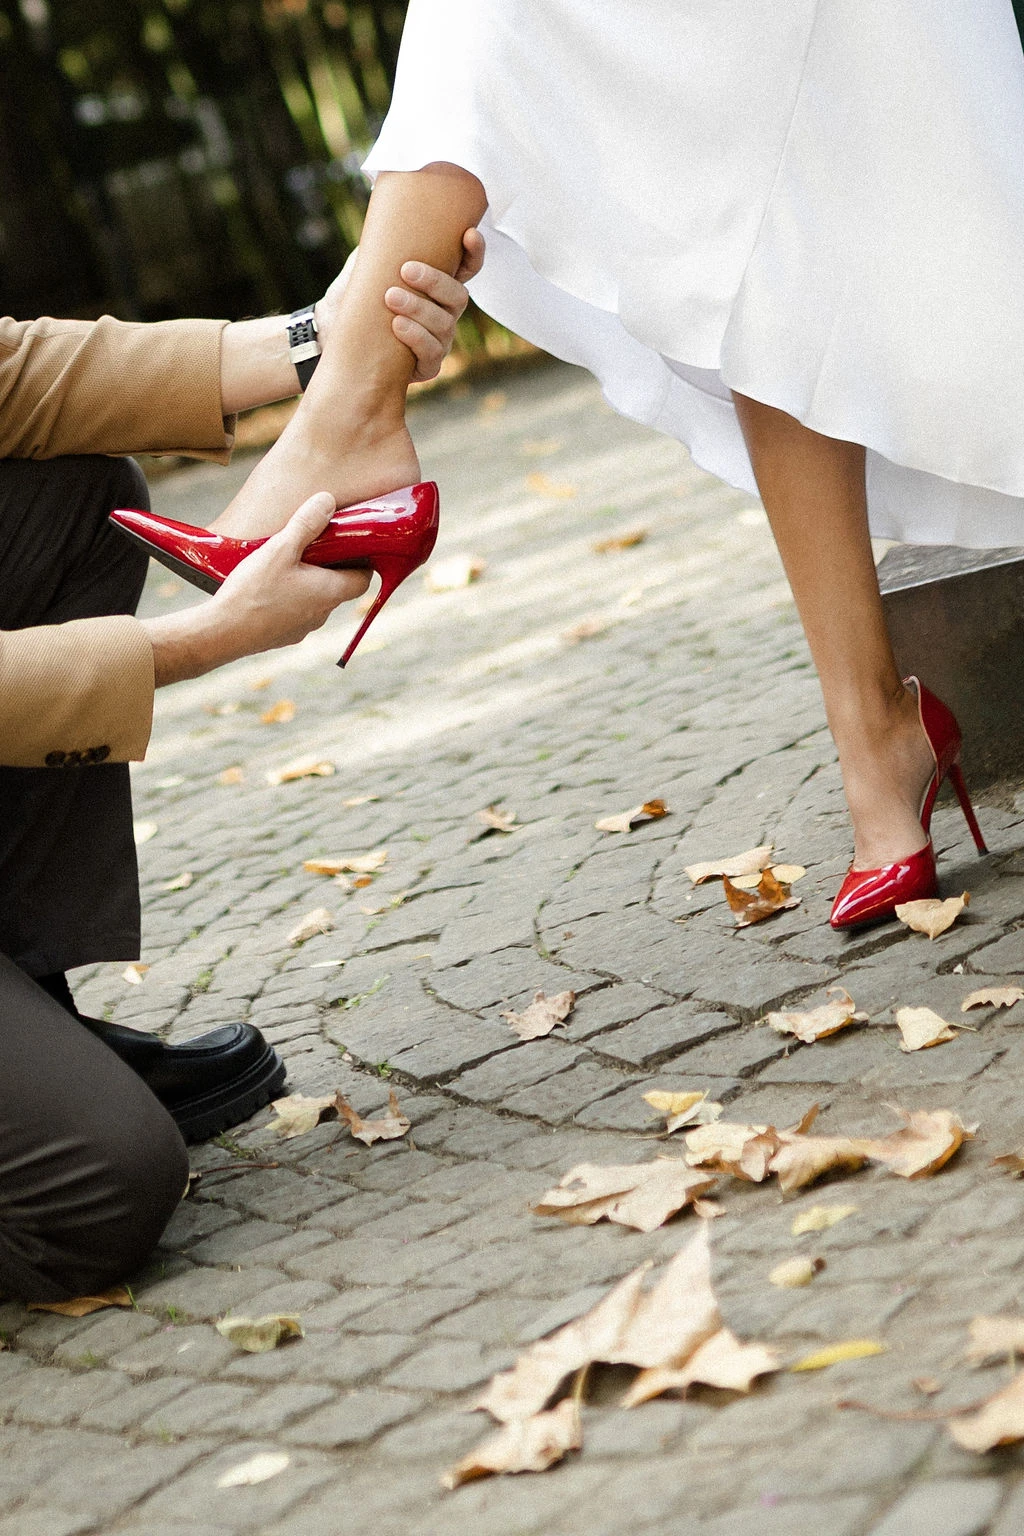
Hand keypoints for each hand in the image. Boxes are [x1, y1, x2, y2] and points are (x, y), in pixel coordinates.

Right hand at [145, 493, 369, 684]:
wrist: (222, 634)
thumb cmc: (253, 592)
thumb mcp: (280, 549)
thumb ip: (306, 524)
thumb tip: (328, 501)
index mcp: (329, 592)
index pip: (363, 579)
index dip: (361, 562)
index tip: (349, 545)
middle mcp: (322, 614)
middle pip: (339, 588)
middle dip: (331, 567)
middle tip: (314, 546)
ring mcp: (303, 628)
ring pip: (315, 601)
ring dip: (308, 583)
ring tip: (287, 563)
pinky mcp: (283, 636)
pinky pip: (294, 613)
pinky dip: (289, 599)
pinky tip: (268, 586)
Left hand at [317, 228, 485, 382]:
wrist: (333, 338)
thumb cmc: (352, 300)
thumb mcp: (362, 269)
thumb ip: (378, 250)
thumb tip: (385, 222)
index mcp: (437, 288)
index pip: (467, 269)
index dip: (474, 253)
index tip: (469, 233)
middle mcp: (444, 313)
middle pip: (459, 296)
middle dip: (435, 282)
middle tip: (407, 270)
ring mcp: (439, 341)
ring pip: (444, 324)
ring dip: (419, 308)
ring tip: (390, 297)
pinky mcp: (427, 366)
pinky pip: (432, 353)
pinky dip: (415, 337)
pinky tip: (397, 326)